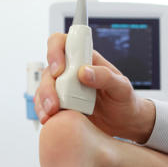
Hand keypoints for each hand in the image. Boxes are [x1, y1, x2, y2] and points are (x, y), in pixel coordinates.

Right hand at [34, 33, 155, 142]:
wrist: (124, 123)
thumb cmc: (124, 100)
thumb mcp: (122, 87)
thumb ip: (105, 77)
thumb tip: (83, 71)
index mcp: (85, 59)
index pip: (61, 43)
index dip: (55, 52)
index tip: (59, 70)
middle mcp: (71, 71)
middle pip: (48, 70)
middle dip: (47, 87)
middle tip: (55, 104)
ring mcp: (64, 88)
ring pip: (43, 88)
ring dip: (43, 101)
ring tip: (51, 115)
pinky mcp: (61, 104)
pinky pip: (44, 104)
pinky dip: (43, 111)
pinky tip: (49, 120)